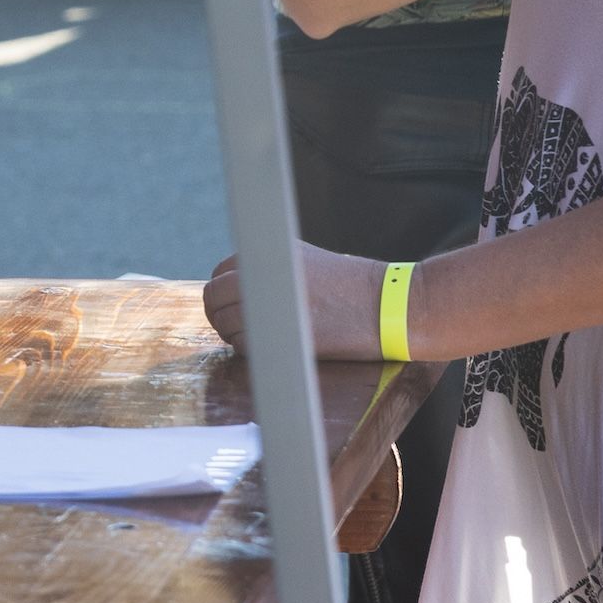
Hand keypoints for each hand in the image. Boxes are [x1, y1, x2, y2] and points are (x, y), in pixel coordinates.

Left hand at [202, 242, 392, 362]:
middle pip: (214, 298)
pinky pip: (246, 345)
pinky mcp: (281, 332)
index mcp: (270, 253)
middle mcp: (265, 273)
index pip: (220, 273)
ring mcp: (271, 303)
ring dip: (235, 334)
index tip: (233, 306)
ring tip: (261, 336)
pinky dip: (250, 349)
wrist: (387, 305)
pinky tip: (273, 345)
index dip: (223, 294)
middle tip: (236, 326)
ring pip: (226, 324)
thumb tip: (236, 287)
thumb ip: (270, 268)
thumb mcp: (307, 262)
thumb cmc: (350, 288)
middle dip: (219, 314)